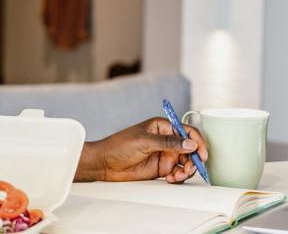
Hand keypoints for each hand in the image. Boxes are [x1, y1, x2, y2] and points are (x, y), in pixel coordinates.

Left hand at [77, 117, 208, 182]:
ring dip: (187, 170)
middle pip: (191, 149)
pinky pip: (178, 172)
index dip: (197, 142)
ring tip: (177, 176)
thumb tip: (190, 144)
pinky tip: (170, 179)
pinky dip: (179, 177)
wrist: (104, 164)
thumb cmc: (118, 146)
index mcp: (162, 127)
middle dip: (193, 160)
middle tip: (189, 169)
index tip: (201, 154)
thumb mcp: (144, 142)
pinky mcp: (162, 168)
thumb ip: (168, 143)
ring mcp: (165, 154)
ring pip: (186, 162)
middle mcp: (166, 140)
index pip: (187, 131)